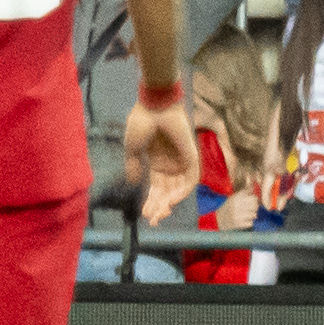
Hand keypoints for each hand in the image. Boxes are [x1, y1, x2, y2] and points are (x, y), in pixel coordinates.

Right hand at [128, 87, 195, 223]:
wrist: (153, 105)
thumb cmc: (142, 122)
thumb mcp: (133, 149)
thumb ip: (134, 167)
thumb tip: (134, 184)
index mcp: (156, 162)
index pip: (157, 188)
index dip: (151, 202)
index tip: (144, 215)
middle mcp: (170, 164)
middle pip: (167, 192)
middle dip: (160, 206)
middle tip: (152, 219)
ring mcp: (181, 160)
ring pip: (179, 189)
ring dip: (170, 202)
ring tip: (159, 212)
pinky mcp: (191, 156)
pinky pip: (190, 179)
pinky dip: (182, 191)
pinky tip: (170, 200)